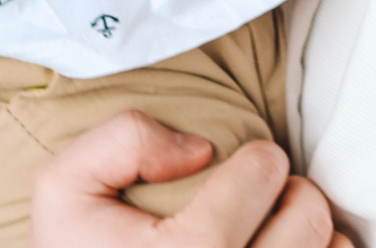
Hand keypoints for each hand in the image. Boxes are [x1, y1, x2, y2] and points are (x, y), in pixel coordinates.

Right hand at [34, 112, 339, 247]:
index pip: (264, 173)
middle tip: (265, 198)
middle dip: (291, 193)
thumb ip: (123, 139)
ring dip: (311, 236)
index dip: (258, 158)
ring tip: (274, 236)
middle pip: (309, 216)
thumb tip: (198, 151)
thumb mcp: (64, 187)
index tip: (245, 166)